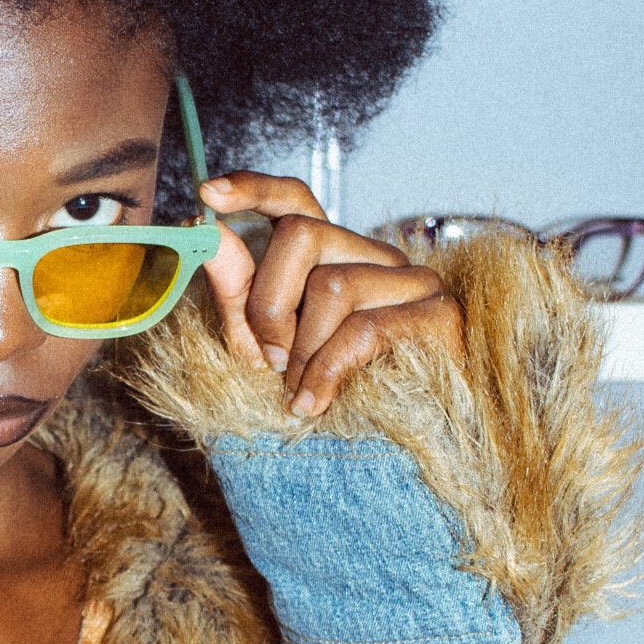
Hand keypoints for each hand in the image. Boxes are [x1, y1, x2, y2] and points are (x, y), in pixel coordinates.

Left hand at [197, 174, 463, 418]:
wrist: (384, 455)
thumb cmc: (321, 395)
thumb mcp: (262, 345)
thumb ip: (236, 288)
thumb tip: (203, 226)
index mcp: (333, 255)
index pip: (296, 200)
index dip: (254, 189)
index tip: (208, 192)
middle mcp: (375, 255)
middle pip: (302, 234)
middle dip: (268, 304)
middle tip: (271, 361)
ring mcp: (414, 280)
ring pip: (331, 284)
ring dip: (302, 351)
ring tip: (298, 392)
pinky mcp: (439, 316)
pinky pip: (364, 328)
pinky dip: (327, 372)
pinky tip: (312, 404)